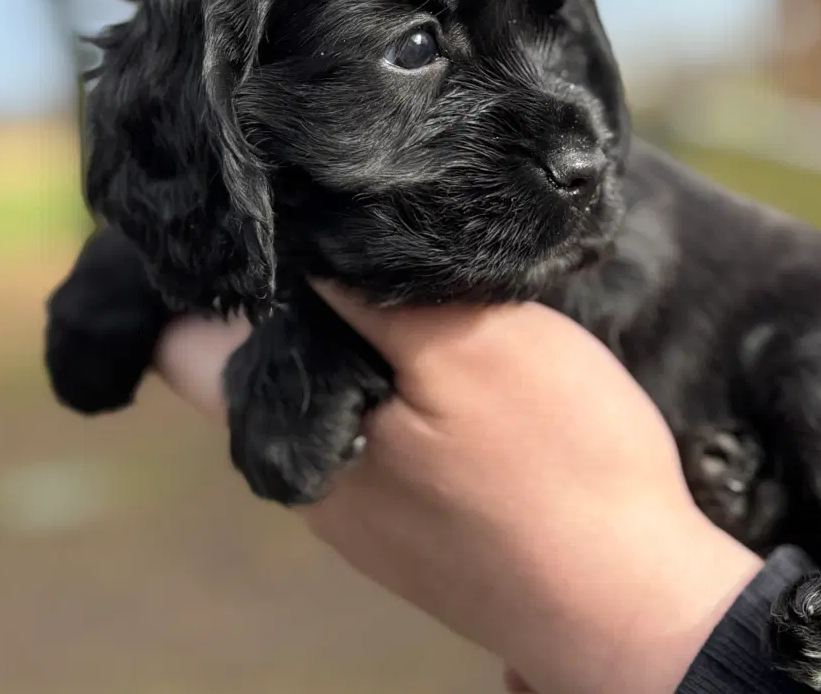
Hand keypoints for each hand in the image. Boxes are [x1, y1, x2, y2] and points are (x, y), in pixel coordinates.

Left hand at [155, 286, 760, 693]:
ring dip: (363, 346)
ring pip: (329, 399)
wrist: (634, 606)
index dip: (209, 271)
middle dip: (298, 300)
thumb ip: (367, 292)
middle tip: (373, 243)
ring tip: (435, 304)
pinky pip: (381, 441)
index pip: (186, 343)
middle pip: (258, 366)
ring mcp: (365, 516)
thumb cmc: (559, 466)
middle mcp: (311, 480)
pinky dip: (406, 396)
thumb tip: (295, 237)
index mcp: (294, 431)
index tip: (266, 213)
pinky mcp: (418, 532)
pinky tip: (472, 386)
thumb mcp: (467, 345)